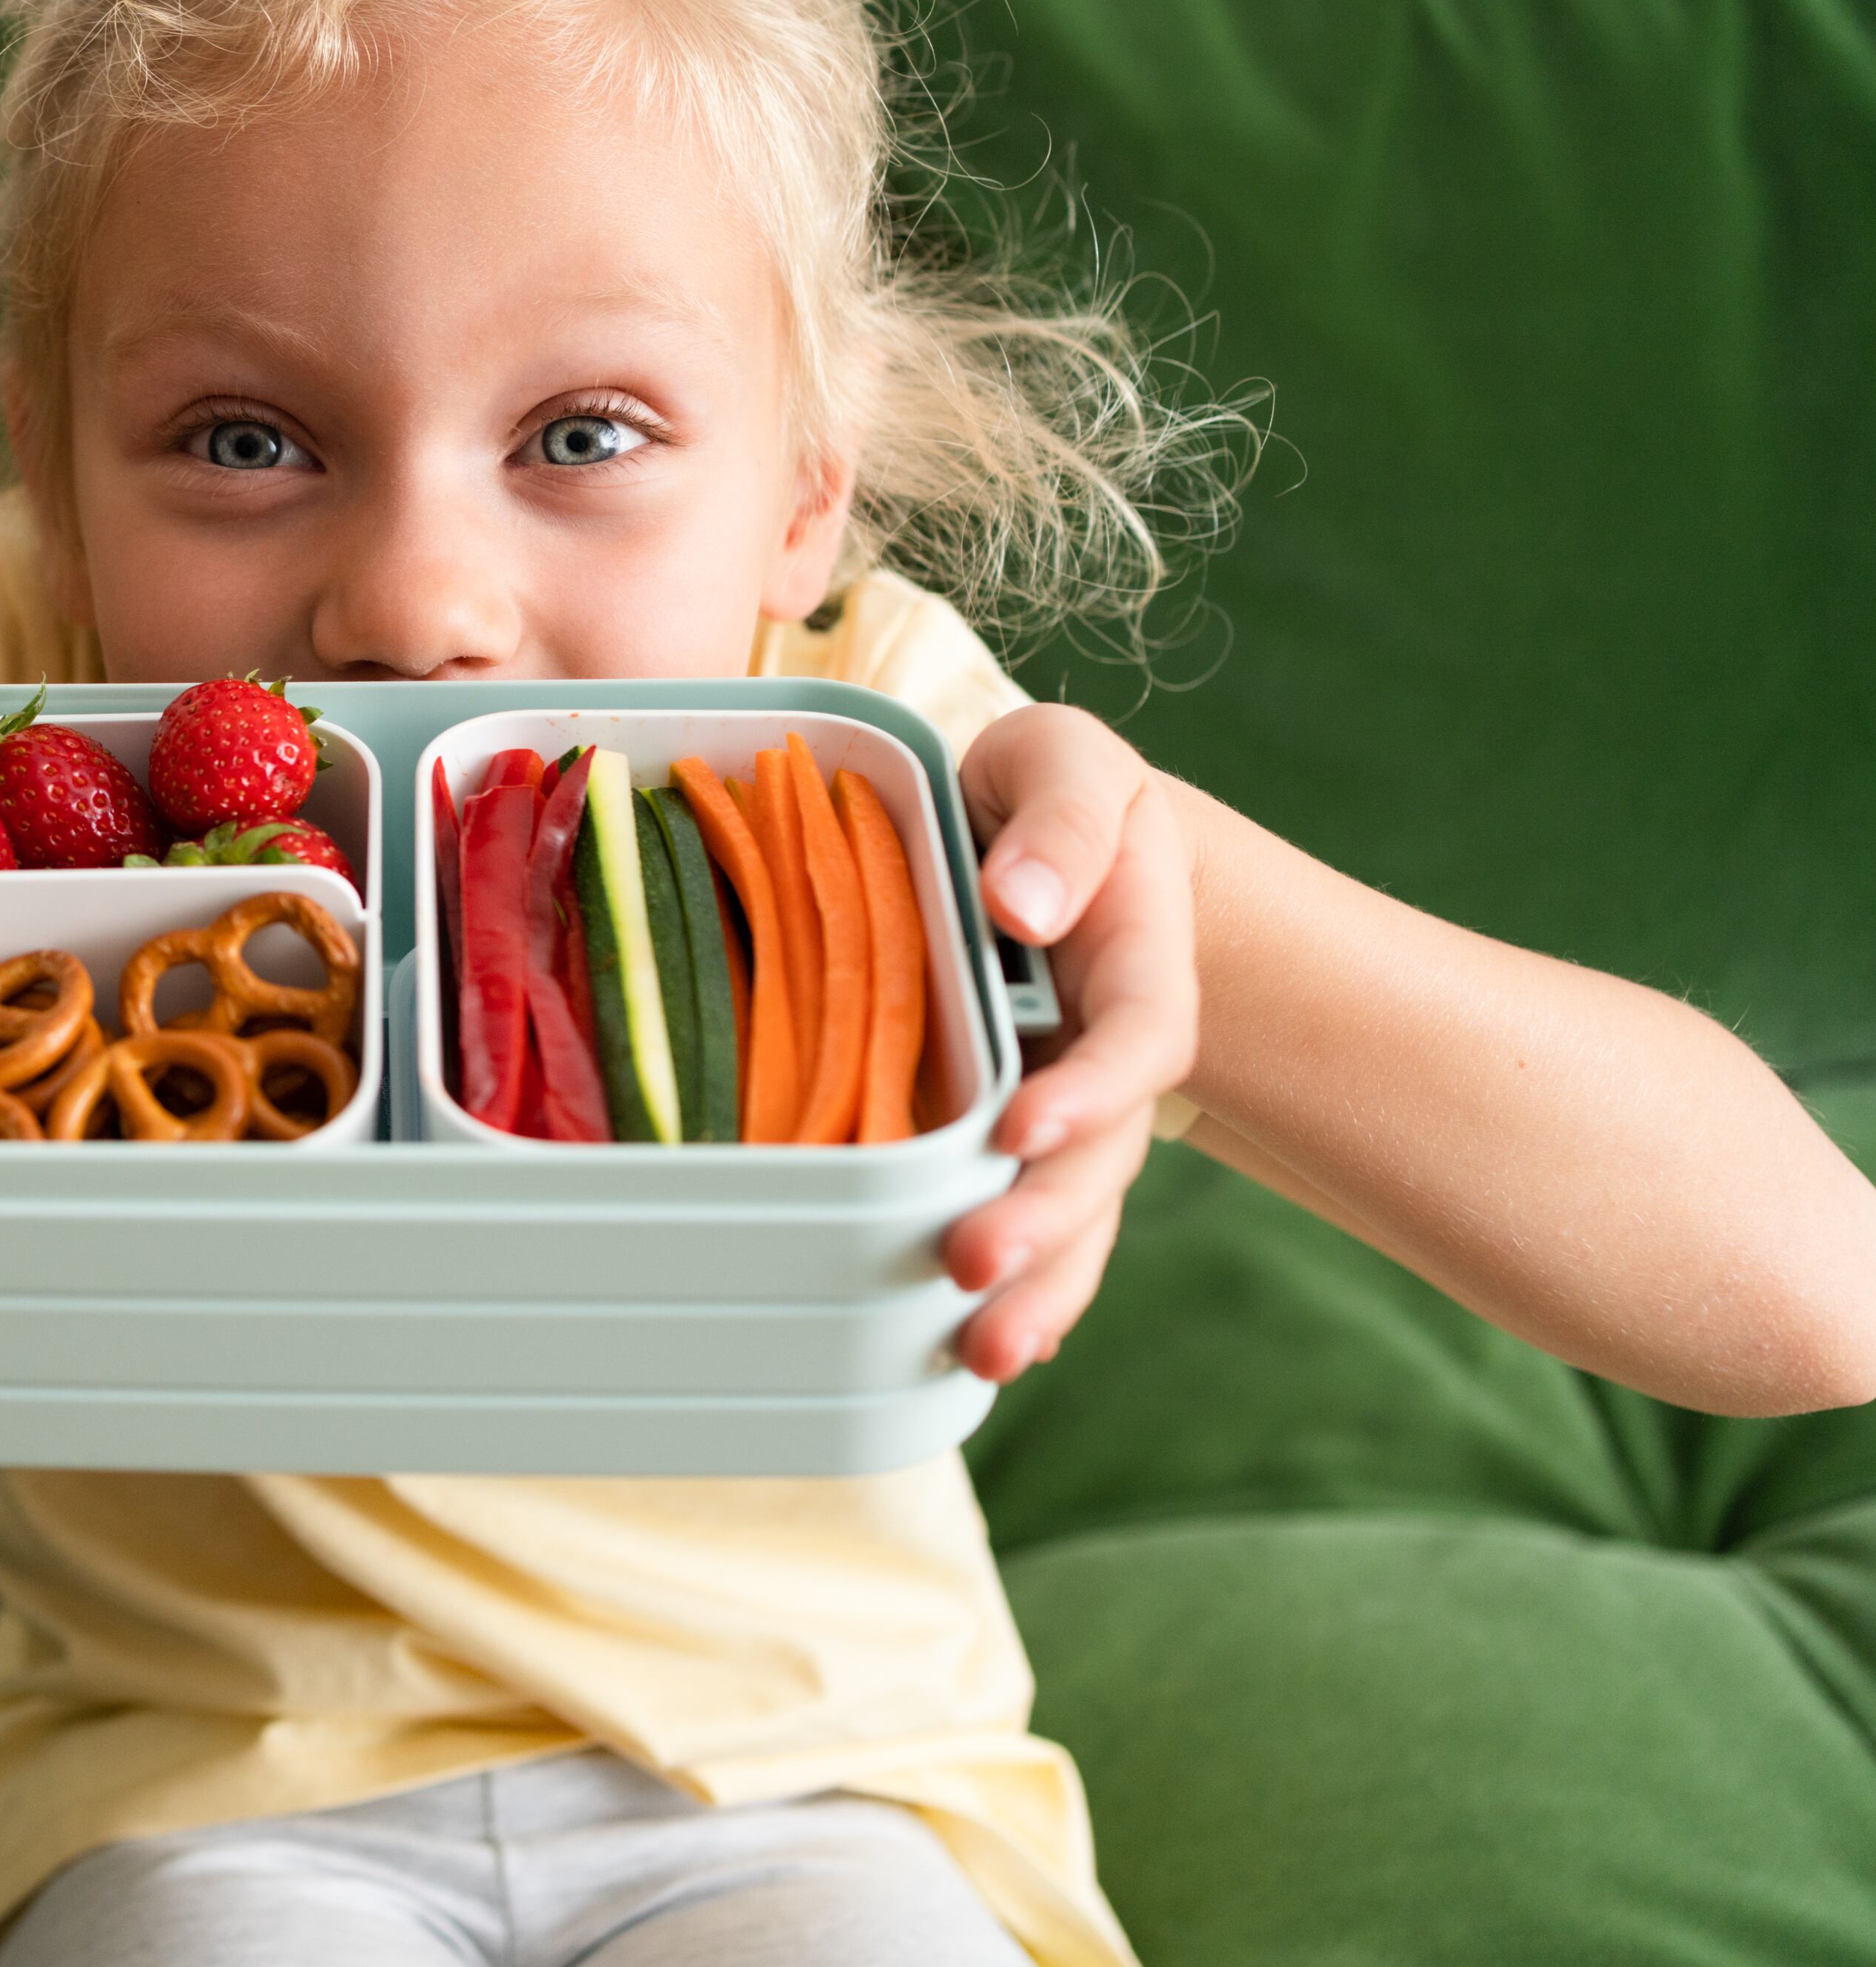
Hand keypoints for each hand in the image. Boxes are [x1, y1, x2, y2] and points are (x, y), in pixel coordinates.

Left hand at [940, 704, 1198, 1382]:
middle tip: (975, 1267)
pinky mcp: (1022, 1128)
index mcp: (1139, 951)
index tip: (1022, 1129)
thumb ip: (1059, 820)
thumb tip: (1021, 902)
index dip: (1092, 1087)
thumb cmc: (1048, 790)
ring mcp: (1074, 1096)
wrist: (1049, 837)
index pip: (1139, 1031)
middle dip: (1048, 1217)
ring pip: (1075, 1206)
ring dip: (1039, 1283)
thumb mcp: (1063, 761)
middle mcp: (1113, 1043)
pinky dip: (1022, 1281)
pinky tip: (973, 1347)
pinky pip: (1035, 1212)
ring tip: (984, 1350)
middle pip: (1103, 1147)